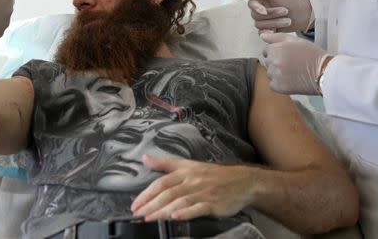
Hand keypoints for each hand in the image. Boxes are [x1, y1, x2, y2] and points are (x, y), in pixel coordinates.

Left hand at [131, 155, 253, 221]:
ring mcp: (203, 192)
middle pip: (168, 192)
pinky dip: (186, 212)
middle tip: (137, 213)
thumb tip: (145, 158)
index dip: (147, 193)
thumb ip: (165, 163)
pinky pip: (198, 208)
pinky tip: (176, 216)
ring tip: (149, 218)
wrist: (242, 181)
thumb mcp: (189, 165)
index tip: (135, 204)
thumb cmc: (213, 175)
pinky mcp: (213, 203)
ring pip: (180, 201)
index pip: (161, 182)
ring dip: (163, 210)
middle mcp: (192, 181)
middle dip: (150, 204)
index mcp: (185, 171)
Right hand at [240, 0, 312, 32]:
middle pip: (256, 16)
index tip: (265, 11)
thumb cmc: (293, 0)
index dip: (257, 8)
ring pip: (260, 25)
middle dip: (271, 15)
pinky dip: (269, 32)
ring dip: (275, 23)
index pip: (251, 4)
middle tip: (286, 11)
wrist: (307, 13)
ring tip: (288, 20)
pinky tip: (277, 31)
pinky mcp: (270, 29)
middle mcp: (262, 9)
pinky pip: (262, 33)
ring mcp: (266, 20)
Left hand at [260, 31, 328, 94]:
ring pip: (269, 73)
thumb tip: (262, 35)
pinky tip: (291, 80)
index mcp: (276, 49)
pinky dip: (279, 83)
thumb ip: (276, 37)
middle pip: (267, 62)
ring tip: (292, 72)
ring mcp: (275, 75)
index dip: (277, 52)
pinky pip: (272, 84)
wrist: (324, 72)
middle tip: (292, 63)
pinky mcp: (279, 87)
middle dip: (276, 62)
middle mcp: (273, 62)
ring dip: (277, 73)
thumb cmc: (311, 54)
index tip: (287, 55)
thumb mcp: (295, 41)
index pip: (266, 51)